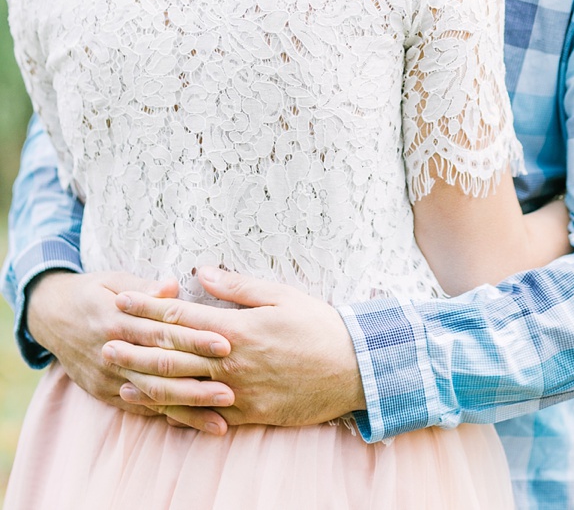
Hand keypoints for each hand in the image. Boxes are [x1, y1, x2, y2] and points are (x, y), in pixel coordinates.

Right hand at [26, 270, 231, 433]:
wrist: (51, 316)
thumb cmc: (93, 292)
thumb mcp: (115, 280)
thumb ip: (145, 287)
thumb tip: (172, 285)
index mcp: (120, 318)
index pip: (163, 331)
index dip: (194, 338)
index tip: (225, 343)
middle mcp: (114, 350)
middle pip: (161, 367)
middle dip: (197, 380)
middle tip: (231, 389)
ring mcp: (108, 376)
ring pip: (152, 394)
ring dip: (187, 407)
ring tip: (220, 418)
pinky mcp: (104, 393)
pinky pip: (138, 408)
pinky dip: (165, 417)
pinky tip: (192, 424)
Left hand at [106, 268, 366, 425]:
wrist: (353, 370)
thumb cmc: (318, 325)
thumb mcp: (281, 295)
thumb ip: (238, 286)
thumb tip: (203, 271)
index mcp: (239, 328)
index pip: (183, 316)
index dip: (150, 307)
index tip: (124, 299)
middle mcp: (233, 363)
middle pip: (175, 354)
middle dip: (137, 346)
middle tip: (106, 341)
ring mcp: (239, 393)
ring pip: (183, 390)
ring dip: (149, 382)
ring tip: (121, 376)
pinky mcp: (249, 415)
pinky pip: (205, 416)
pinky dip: (178, 411)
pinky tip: (159, 407)